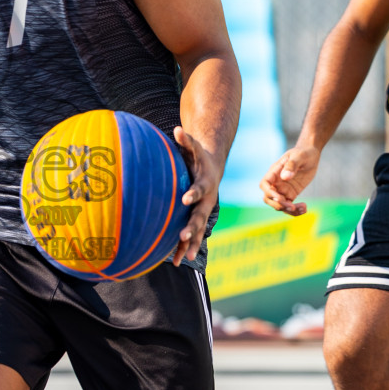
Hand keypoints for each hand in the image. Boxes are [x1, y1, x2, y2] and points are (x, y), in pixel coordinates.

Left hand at [170, 126, 219, 264]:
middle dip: (192, 227)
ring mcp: (203, 212)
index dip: (192, 194)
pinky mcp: (197, 219)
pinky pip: (193, 236)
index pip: (198, 189)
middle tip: (184, 236)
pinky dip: (185, 248)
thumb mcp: (193, 147)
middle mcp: (207, 201)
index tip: (184, 199)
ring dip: (191, 244)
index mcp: (205, 184)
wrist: (211, 168)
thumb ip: (186, 140)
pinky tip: (177, 261)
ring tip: (184, 258)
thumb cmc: (198, 157)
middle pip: (200, 216)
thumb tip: (178, 129)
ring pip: (199, 231)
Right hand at [260, 145, 320, 215]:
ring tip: (302, 208)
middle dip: (278, 205)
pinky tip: (304, 209)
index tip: (280, 198)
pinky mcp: (291, 194)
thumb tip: (285, 177)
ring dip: (288, 210)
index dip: (269, 193)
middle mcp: (276, 182)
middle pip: (268, 198)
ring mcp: (283, 189)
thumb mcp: (299, 156)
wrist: (311, 154)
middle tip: (292, 206)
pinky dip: (295, 211)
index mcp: (274, 172)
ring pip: (279, 205)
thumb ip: (291, 165)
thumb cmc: (303, 152)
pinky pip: (290, 206)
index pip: (264, 184)